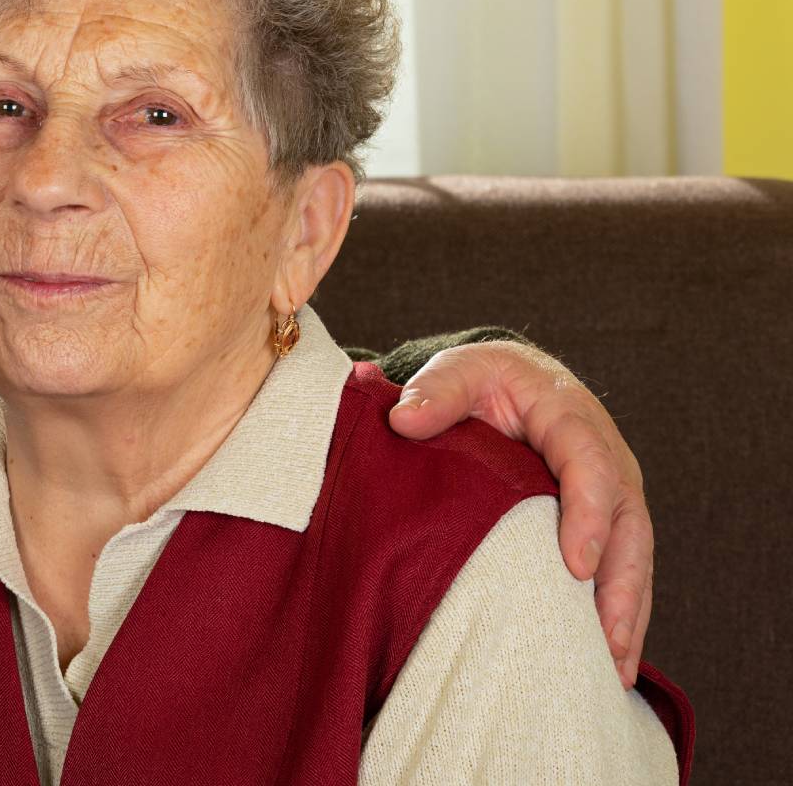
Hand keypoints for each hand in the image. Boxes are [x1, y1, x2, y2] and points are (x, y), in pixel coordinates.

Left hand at [386, 340, 650, 688]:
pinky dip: (619, 613)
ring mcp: (612, 492)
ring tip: (613, 667)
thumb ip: (435, 391)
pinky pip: (621, 568)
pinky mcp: (604, 521)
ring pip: (632, 555)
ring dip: (627, 612)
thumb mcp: (458, 370)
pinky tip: (610, 661)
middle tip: (605, 639)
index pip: (591, 464)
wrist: (510, 380)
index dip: (587, 515)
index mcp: (571, 417)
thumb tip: (405, 419)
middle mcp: (606, 457)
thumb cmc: (482, 379)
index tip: (574, 563)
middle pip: (626, 523)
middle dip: (620, 583)